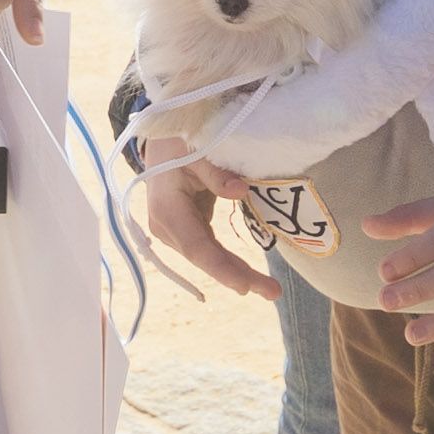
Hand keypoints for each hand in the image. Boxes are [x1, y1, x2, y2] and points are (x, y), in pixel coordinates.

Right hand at [139, 154, 277, 298]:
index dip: (221, 268)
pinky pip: (209, 247)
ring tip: (269, 288)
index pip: (197, 246)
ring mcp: (174, 230)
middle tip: (273, 292)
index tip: (245, 286)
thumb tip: (241, 192)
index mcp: (167, 208)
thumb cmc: (177, 141)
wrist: (159, 142)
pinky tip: (250, 274)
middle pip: (205, 257)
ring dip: (237, 272)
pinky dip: (229, 260)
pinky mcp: (184, 229)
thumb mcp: (196, 148)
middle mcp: (166, 226)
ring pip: (208, 256)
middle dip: (237, 276)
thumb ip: (216, 172)